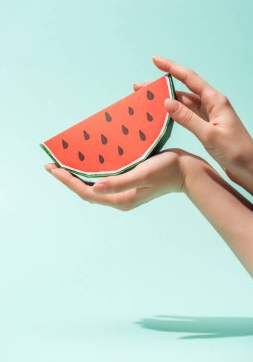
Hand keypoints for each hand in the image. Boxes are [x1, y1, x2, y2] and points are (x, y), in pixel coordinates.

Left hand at [45, 149, 187, 210]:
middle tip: (53, 165)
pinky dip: (92, 172)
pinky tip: (87, 162)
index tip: (52, 168)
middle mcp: (119, 198)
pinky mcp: (127, 183)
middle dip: (68, 179)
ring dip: (78, 176)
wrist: (187, 171)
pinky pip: (103, 180)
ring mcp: (123, 192)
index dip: (68, 181)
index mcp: (120, 199)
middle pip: (86, 191)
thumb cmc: (167, 170)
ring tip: (65, 163)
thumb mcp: (143, 175)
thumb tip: (94, 187)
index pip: (86, 193)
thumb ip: (119, 183)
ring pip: (94, 186)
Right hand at [135, 56, 252, 193]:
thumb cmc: (235, 151)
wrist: (248, 166)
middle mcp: (211, 104)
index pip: (190, 79)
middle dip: (162, 86)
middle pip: (183, 90)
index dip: (171, 68)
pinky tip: (161, 114)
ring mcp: (208, 115)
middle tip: (141, 86)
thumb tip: (167, 102)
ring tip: (146, 99)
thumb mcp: (209, 135)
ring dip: (165, 100)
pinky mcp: (206, 126)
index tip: (155, 60)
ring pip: (183, 103)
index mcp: (215, 100)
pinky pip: (186, 115)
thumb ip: (188, 118)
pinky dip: (173, 113)